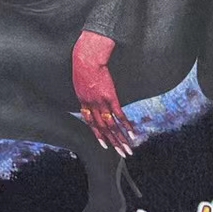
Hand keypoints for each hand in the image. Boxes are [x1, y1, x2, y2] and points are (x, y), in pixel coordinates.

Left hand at [72, 31, 137, 157]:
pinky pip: (119, 115)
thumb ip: (84, 89)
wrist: (87, 57)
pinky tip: (132, 133)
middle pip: (103, 129)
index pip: (91, 123)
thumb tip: (88, 91)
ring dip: (121, 139)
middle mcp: (92, 106)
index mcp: (83, 101)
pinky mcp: (110, 97)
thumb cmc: (83, 63)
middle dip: (113, 143)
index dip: (98, 134)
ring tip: (128, 149)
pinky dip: (126, 125)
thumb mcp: (80, 79)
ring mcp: (101, 102)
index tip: (104, 144)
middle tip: (122, 154)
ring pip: (111, 126)